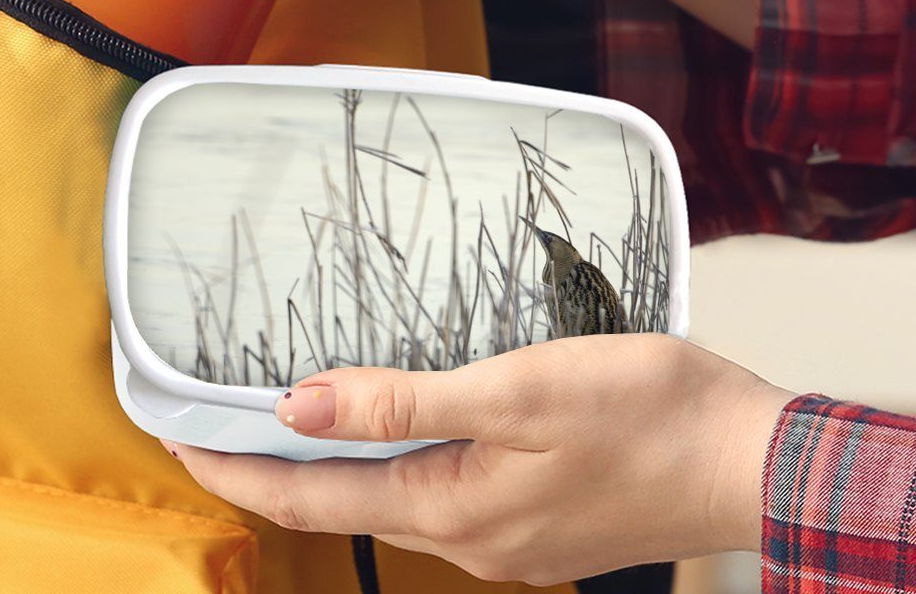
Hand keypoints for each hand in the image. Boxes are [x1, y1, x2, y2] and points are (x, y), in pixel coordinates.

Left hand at [164, 334, 791, 584]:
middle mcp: (468, 537)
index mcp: (452, 507)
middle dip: (272, 470)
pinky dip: (394, 467)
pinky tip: (396, 436)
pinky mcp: (534, 522)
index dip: (238, 467)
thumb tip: (300, 405)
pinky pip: (438, 497)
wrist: (749, 461)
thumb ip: (406, 402)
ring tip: (290, 423)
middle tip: (216, 427)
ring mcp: (504, 537)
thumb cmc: (647, 416)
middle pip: (342, 504)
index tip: (178, 439)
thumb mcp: (518, 390)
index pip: (312, 495)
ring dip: (333, 467)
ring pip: (389, 501)